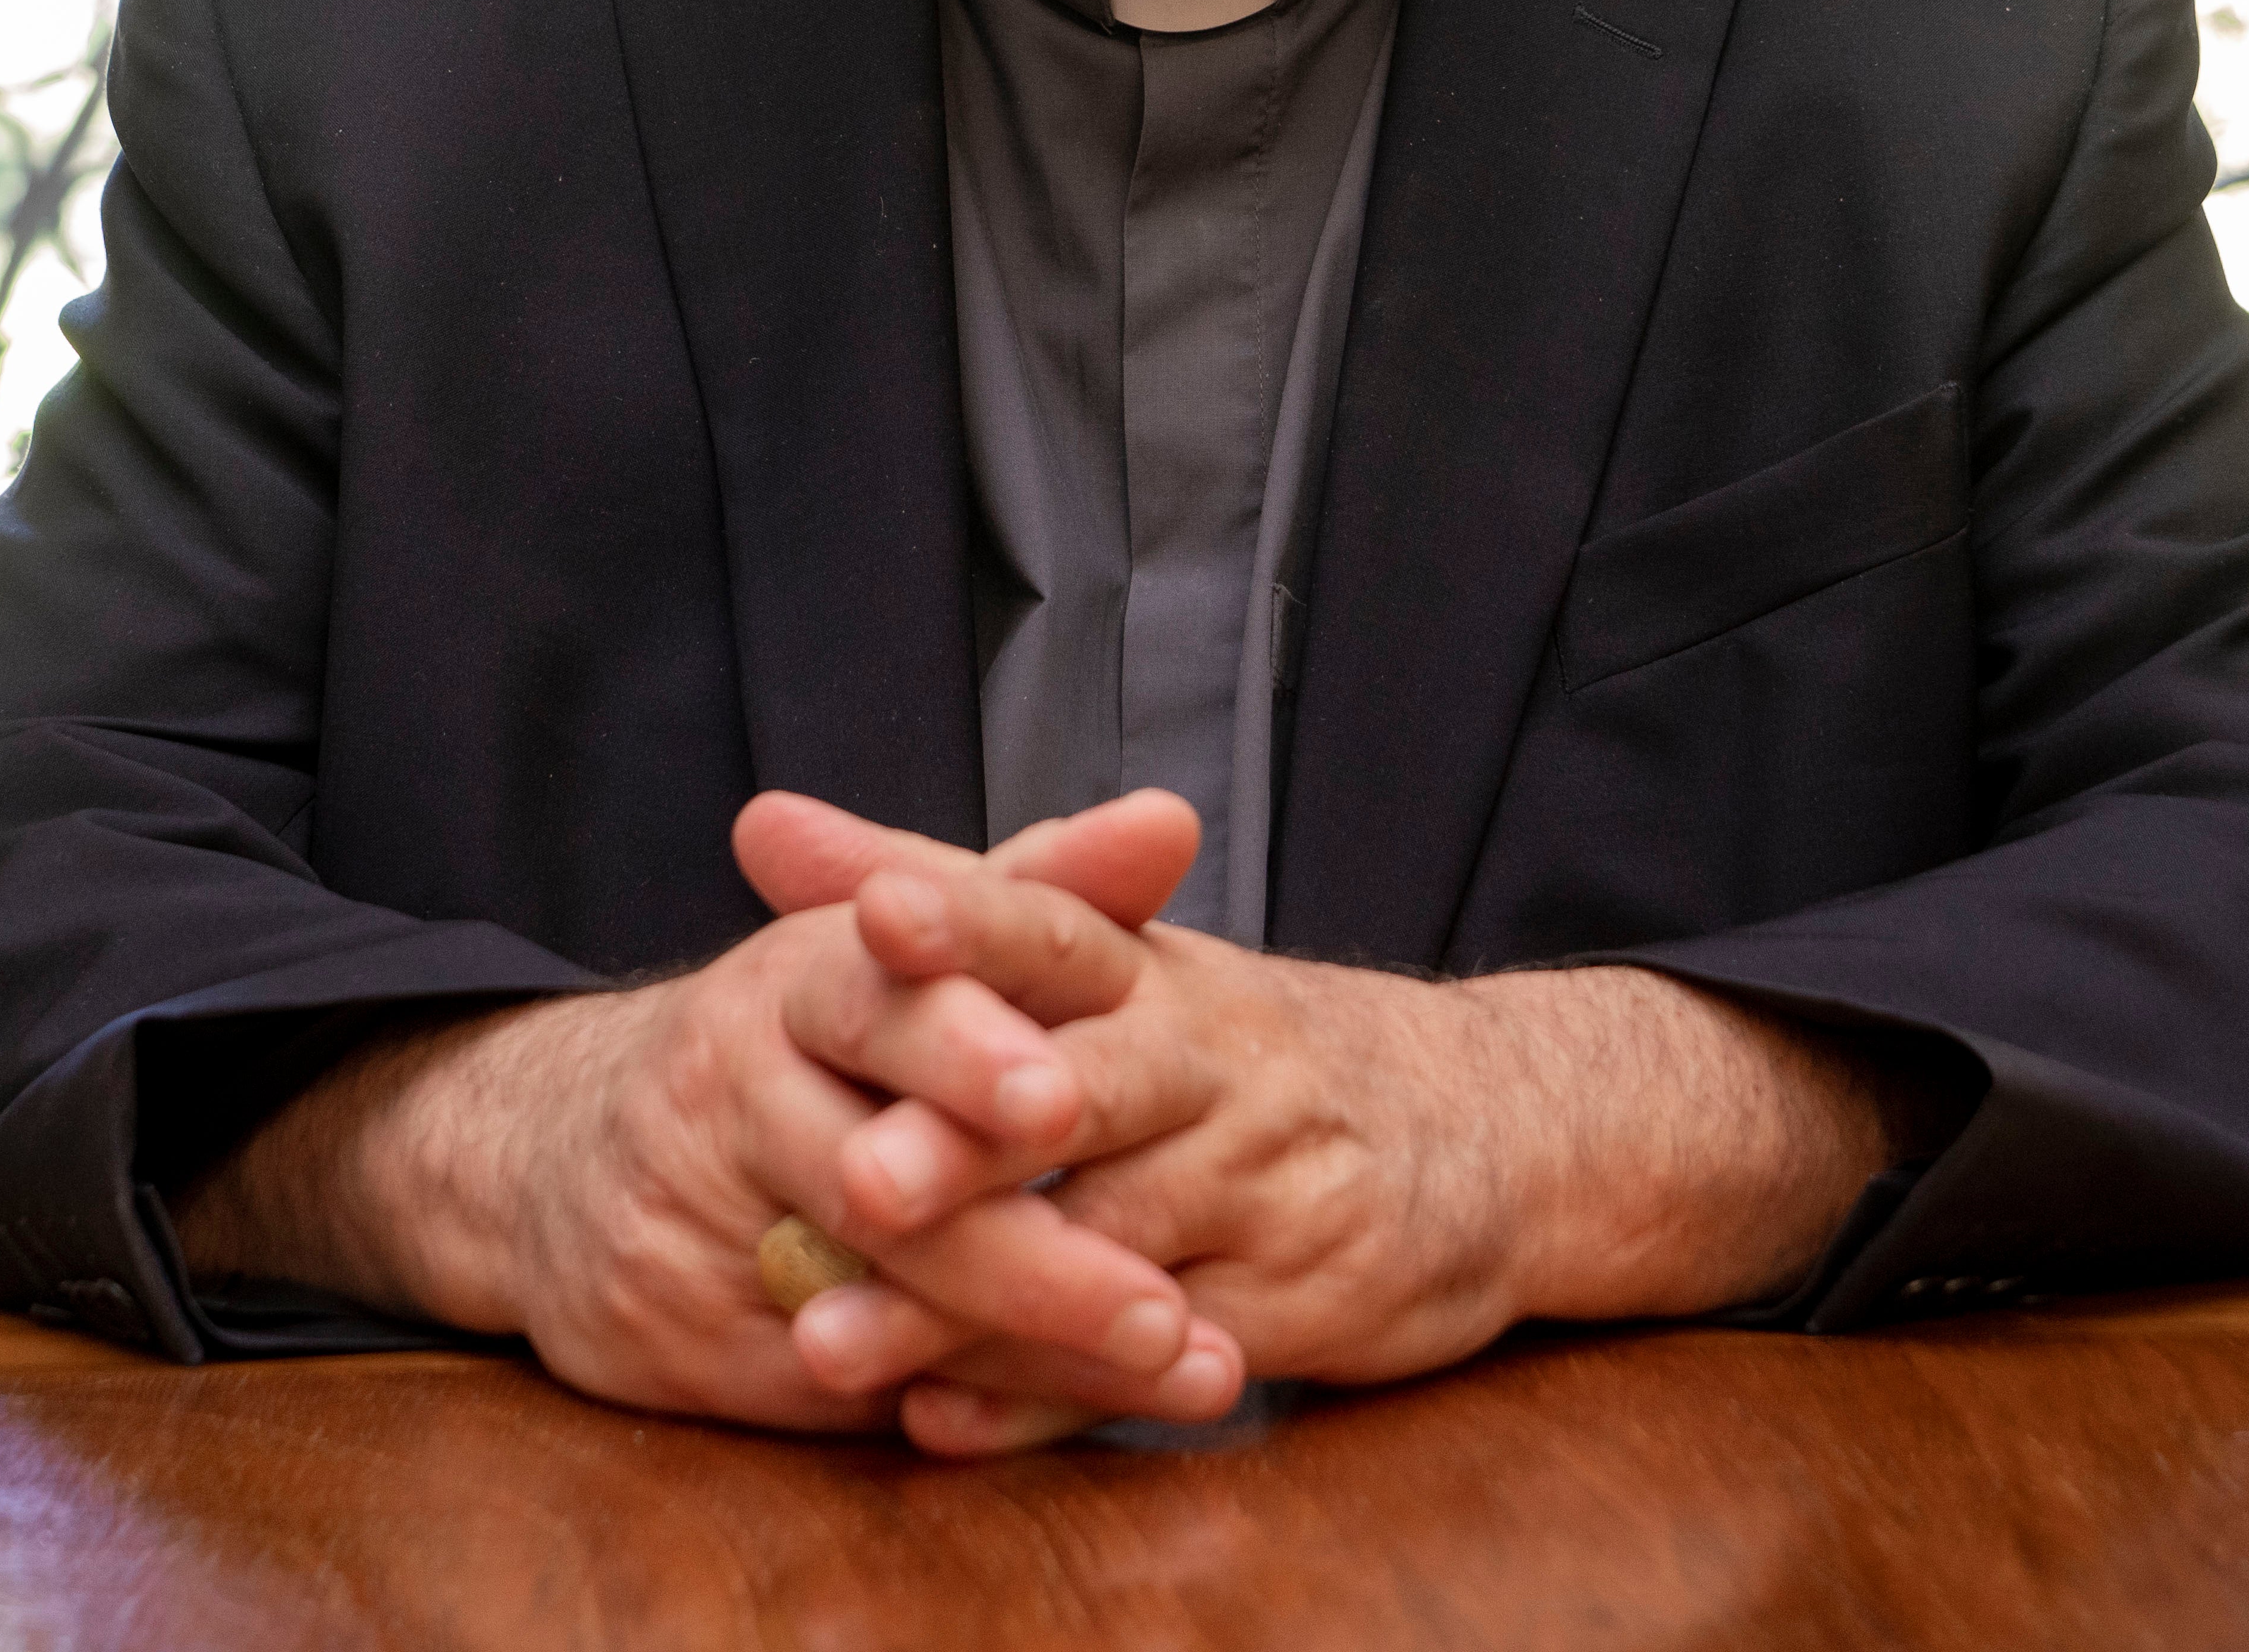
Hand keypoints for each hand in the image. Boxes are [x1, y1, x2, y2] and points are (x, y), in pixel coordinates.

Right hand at [166, 795, 1241, 1436]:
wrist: (548, 1153)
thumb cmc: (791, 1041)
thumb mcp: (891, 945)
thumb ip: (1040, 892)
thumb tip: (1173, 821)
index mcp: (791, 977)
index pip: (883, 1005)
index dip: (966, 1051)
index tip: (1064, 1096)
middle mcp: (730, 1093)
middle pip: (883, 1183)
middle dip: (1019, 1249)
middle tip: (1151, 1299)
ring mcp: (692, 1228)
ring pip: (879, 1303)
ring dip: (1036, 1345)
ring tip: (1178, 1363)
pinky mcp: (682, 1344)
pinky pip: (843, 1389)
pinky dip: (971, 1406)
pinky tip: (1091, 1417)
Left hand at [745, 799, 1926, 1456]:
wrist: (1485, 1137)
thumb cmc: (1245, 1053)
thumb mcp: (1124, 959)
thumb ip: (949, 901)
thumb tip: (763, 826)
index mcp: (1158, 970)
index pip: (1055, 925)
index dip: (966, 917)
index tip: (870, 910)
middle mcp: (1217, 1063)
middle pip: (1085, 1092)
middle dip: (966, 1138)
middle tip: (852, 1175)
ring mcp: (1264, 1186)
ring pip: (1103, 1247)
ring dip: (964, 1301)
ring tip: (827, 1340)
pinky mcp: (1297, 1305)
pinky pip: (1152, 1355)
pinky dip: (1044, 1395)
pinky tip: (939, 1421)